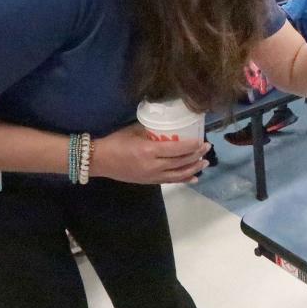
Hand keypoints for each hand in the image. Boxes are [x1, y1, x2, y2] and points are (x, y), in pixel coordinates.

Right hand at [93, 123, 209, 184]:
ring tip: (205, 163)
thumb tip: (171, 126)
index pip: (178, 149)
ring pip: (179, 174)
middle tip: (207, 148)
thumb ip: (154, 131)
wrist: (99, 161)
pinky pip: (171, 181)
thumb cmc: (116, 141)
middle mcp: (153, 165)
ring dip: (194, 168)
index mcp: (149, 150)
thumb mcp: (135, 131)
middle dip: (197, 155)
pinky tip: (194, 178)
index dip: (192, 146)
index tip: (202, 141)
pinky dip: (184, 179)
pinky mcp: (149, 181)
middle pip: (181, 162)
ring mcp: (152, 176)